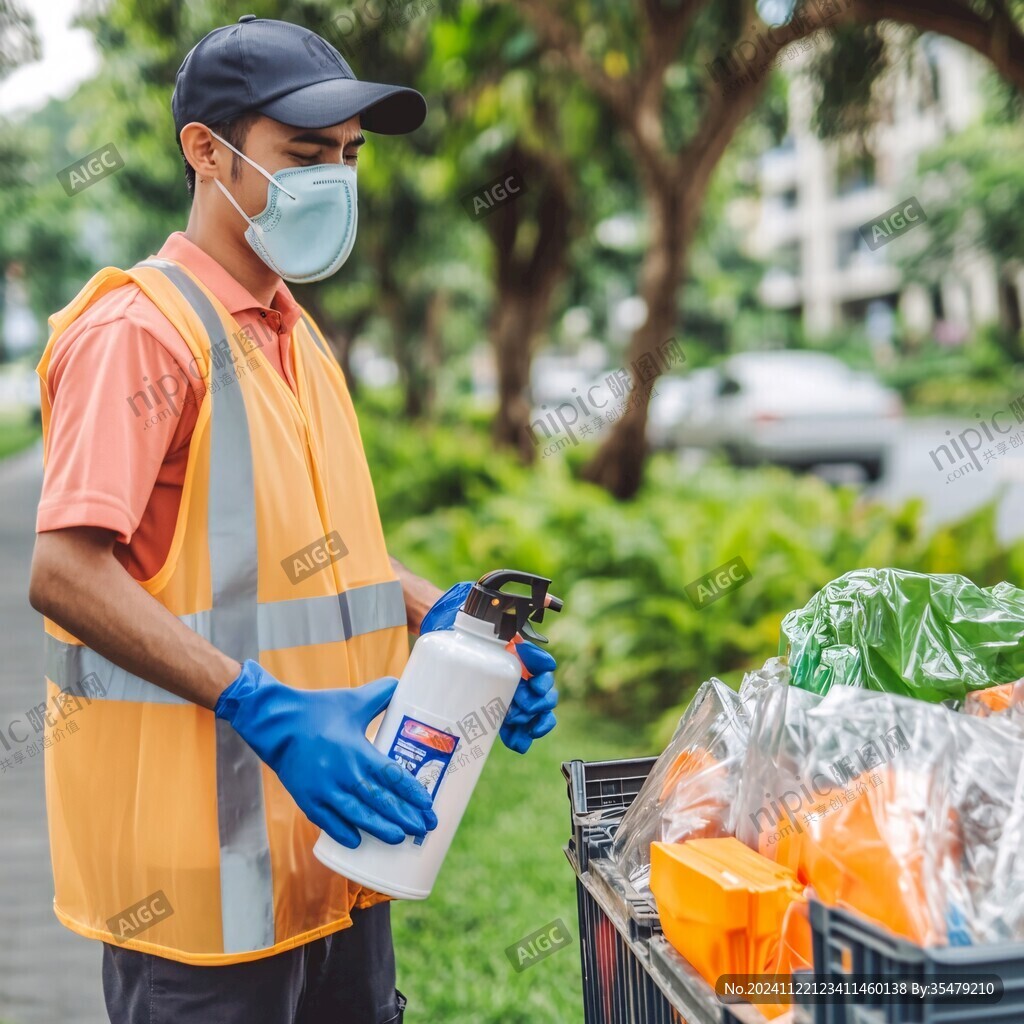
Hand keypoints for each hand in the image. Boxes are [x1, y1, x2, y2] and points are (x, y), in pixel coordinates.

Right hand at [215, 660, 437, 848]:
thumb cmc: (317, 710)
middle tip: (424, 828)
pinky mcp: (307, 799)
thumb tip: (403, 684)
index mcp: (358, 751)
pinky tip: (358, 843)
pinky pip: (328, 822)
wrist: (276, 724)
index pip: (393, 777)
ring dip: (380, 829)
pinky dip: (343, 833)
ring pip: (358, 816)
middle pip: (380, 802)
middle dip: (404, 817)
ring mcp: (324, 790)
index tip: (428, 806)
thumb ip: (380, 694)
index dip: (413, 793)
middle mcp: (344, 774)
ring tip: (399, 839)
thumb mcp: (352, 700)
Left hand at [420, 583, 558, 753]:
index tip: (533, 678)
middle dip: (540, 702)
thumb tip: (549, 598)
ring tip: (522, 725)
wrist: (441, 628)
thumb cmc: (467, 616)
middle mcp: (517, 673)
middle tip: (524, 704)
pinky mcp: (491, 707)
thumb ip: (513, 606)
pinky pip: (512, 727)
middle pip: (542, 694)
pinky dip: (519, 737)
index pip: (543, 668)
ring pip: (531, 714)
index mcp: (521, 653)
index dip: (543, 676)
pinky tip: (518, 744)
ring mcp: (505, 692)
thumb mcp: (492, 608)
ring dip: (533, 722)